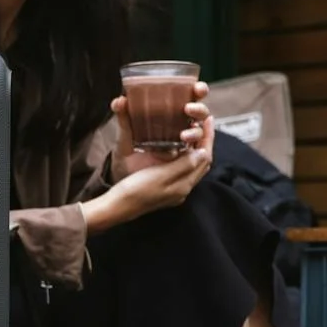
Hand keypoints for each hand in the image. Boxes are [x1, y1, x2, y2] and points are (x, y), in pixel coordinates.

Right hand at [84, 85, 213, 232]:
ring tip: (192, 132)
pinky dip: (184, 156)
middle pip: (201, 162)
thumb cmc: (136, 190)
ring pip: (191, 166)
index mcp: (184, 185)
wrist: (117, 207)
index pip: (205, 158)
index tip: (208, 120)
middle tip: (203, 123)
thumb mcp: (161, 174)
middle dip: (204, 142)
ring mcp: (173, 190)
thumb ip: (185, 164)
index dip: (208, 138)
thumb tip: (203, 152)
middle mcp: (182, 189)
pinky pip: (181, 169)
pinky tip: (177, 148)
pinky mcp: (163, 189)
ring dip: (195, 149)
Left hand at [112, 81, 210, 177]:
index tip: (197, 88)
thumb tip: (119, 101)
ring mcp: (184, 143)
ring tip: (183, 136)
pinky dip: (196, 150)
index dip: (199, 90)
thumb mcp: (125, 135)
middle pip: (201, 113)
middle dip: (199, 109)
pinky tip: (184, 151)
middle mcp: (181, 126)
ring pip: (199, 133)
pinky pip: (197, 154)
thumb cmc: (127, 151)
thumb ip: (123, 118)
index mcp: (171, 113)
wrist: (124, 176)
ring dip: (195, 132)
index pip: (191, 97)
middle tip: (188, 109)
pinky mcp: (184, 160)